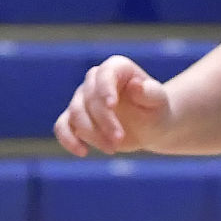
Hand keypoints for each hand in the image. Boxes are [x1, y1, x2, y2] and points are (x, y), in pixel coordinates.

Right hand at [54, 55, 172, 156]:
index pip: (105, 73)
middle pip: (90, 98)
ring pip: (76, 114)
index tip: (112, 106)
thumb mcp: (158, 102)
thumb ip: (150, 93)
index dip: (105, 88)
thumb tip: (137, 85)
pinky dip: (68, 139)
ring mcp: (83, 99)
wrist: (149, 125)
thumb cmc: (155, 110)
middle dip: (103, 121)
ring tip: (113, 149)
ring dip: (92, 133)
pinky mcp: (75, 119)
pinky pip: (62, 126)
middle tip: (119, 139)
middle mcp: (95, 80)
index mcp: (117, 68)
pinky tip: (83, 152)